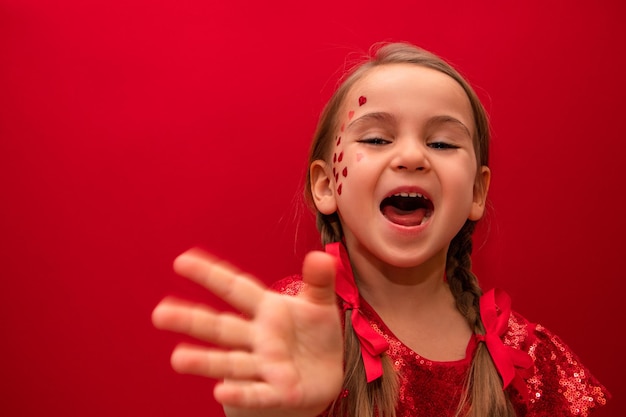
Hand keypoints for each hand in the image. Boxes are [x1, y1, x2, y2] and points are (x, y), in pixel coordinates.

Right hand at [152, 248, 343, 416]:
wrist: (325, 374)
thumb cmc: (315, 334)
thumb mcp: (320, 304)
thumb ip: (319, 281)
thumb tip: (321, 255)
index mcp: (267, 310)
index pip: (235, 289)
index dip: (211, 275)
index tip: (181, 261)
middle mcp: (258, 337)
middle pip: (220, 327)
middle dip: (191, 320)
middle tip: (159, 313)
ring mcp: (264, 365)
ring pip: (230, 361)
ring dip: (205, 361)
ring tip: (177, 359)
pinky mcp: (278, 391)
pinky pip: (257, 392)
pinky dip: (241, 392)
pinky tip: (221, 391)